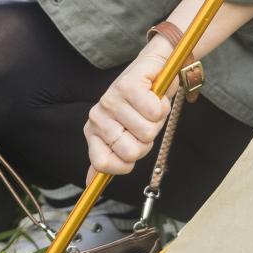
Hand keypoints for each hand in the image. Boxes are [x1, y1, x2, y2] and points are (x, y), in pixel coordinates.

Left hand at [84, 36, 173, 177]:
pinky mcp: (127, 85)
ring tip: (149, 107)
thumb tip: (90, 184)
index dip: (126, 163)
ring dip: (157, 121)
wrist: (154, 69)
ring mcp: (110, 100)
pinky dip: (162, 105)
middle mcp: (97, 117)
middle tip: (144, 122)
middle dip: (147, 140)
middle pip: (132, 152)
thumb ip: (108, 158)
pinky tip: (154, 95)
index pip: (104, 165)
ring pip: (147, 132)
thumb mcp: (123, 135)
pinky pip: (154, 112)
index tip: (133, 146)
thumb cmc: (138, 107)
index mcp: (93, 132)